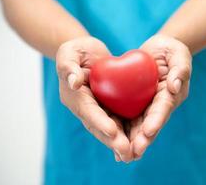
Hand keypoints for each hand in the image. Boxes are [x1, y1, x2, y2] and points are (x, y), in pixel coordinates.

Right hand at [56, 37, 132, 161]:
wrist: (88, 54)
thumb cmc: (77, 50)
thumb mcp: (70, 52)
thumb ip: (68, 66)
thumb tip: (73, 83)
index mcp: (74, 96)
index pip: (88, 111)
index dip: (100, 123)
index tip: (113, 133)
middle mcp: (84, 107)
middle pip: (99, 126)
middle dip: (112, 141)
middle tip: (127, 153)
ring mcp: (96, 110)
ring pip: (109, 129)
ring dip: (120, 143)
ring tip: (133, 155)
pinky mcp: (107, 108)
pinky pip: (117, 122)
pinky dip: (126, 133)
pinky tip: (137, 143)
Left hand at [129, 34, 191, 158]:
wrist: (159, 49)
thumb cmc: (170, 49)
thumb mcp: (178, 54)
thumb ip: (180, 69)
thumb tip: (175, 87)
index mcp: (172, 94)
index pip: (163, 108)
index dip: (156, 121)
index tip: (148, 133)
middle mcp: (161, 104)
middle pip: (151, 123)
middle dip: (143, 139)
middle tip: (133, 153)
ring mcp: (149, 105)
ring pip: (139, 124)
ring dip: (132, 140)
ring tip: (121, 155)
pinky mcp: (137, 102)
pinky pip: (129, 116)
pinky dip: (123, 129)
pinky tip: (113, 141)